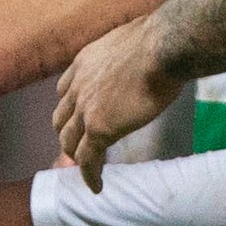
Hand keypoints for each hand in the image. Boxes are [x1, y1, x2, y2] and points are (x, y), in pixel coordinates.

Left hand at [55, 16, 181, 184]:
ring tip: (88, 166)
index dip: (71, 109)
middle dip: (69, 134)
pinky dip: (89, 175)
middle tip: (81, 146)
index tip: (80, 118)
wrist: (163, 48)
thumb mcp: (133, 40)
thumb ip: (129, 52)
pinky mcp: (99, 129)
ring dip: (76, 155)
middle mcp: (78, 85)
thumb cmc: (160, 40)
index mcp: (84, 62)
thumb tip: (149, 50)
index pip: (65, 90)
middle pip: (62, 118)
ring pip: (69, 140)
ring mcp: (86, 109)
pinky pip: (87, 159)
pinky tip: (97, 186)